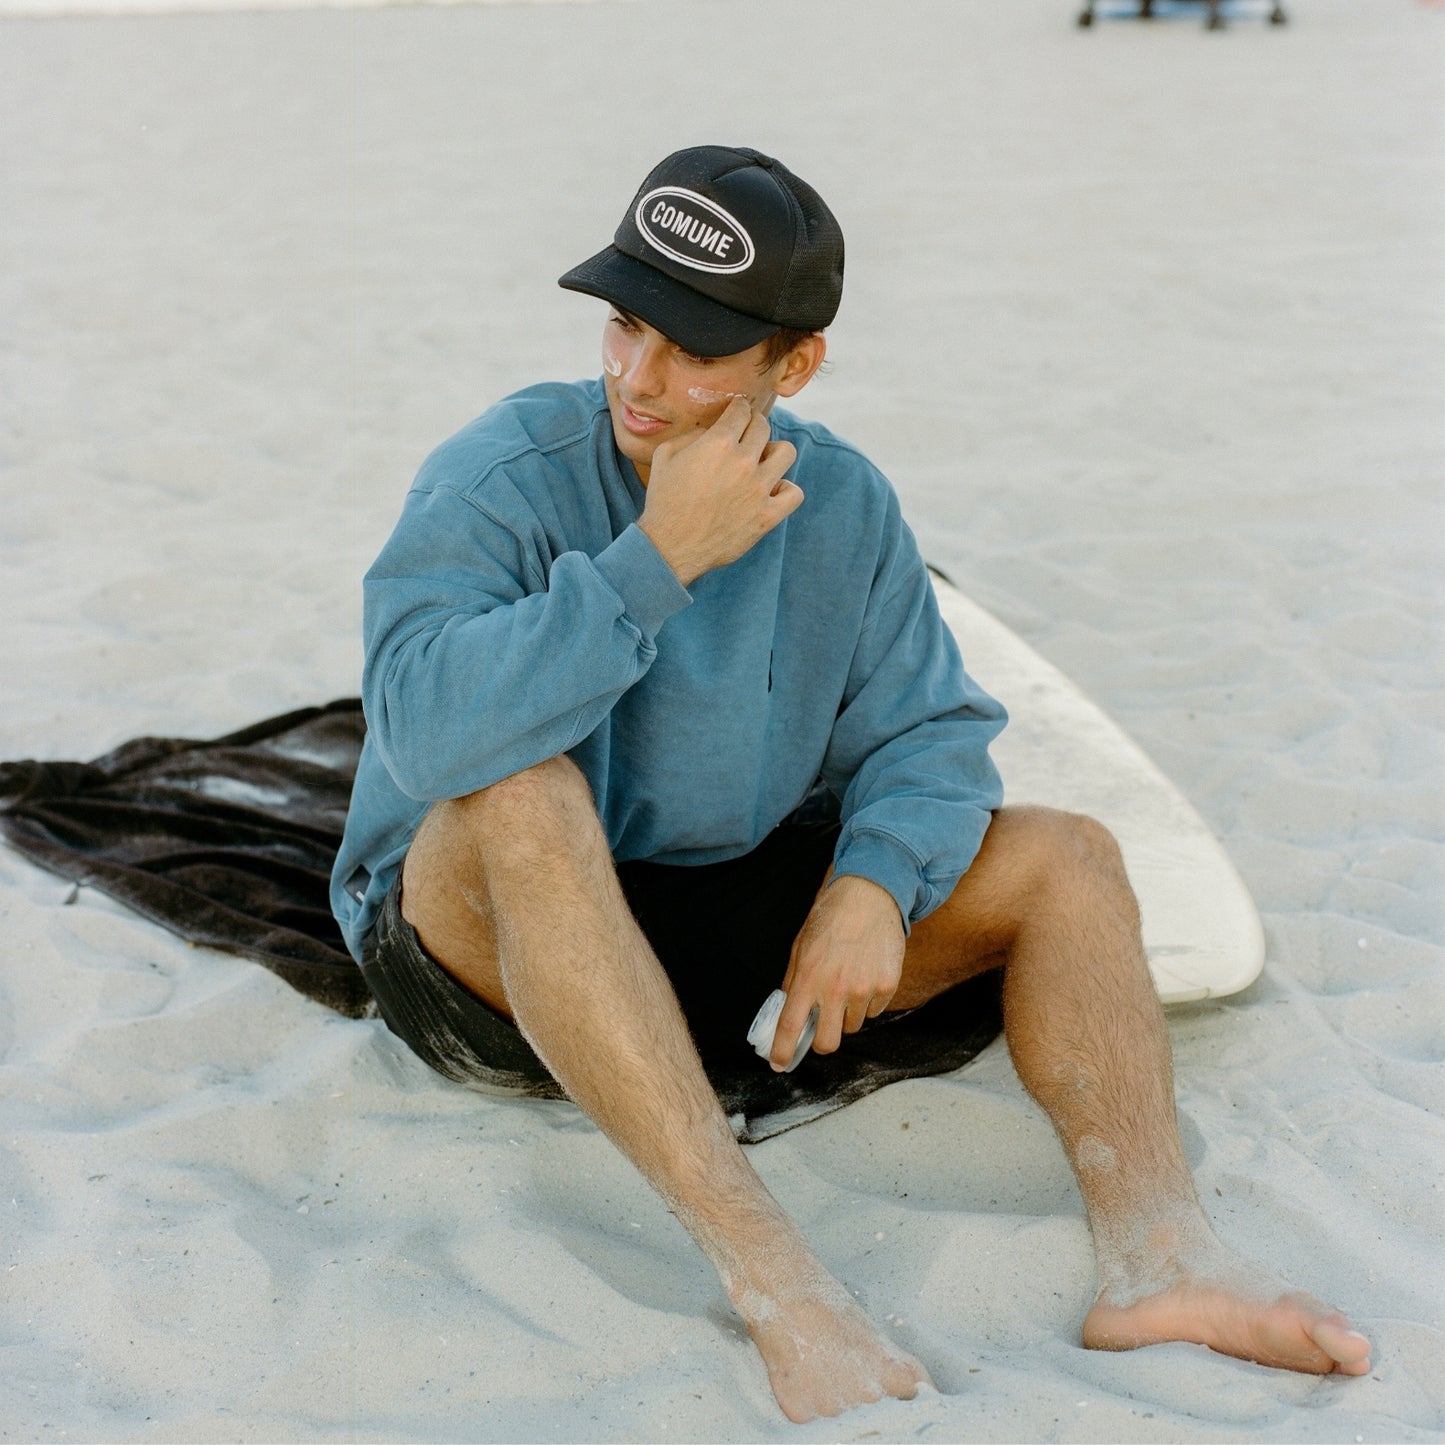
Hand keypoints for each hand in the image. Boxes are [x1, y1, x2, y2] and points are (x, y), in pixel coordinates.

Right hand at [637, 397, 802, 586]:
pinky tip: (770, 491)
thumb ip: (692, 434)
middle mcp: (742, 462)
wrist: (669, 547)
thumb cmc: (663, 501)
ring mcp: (758, 490)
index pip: (742, 410)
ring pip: (786, 452)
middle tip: (747, 436)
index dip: (739, 409)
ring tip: (762, 462)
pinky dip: (785, 489)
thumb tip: (713, 429)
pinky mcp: (767, 516)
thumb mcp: (664, 455)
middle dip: (754, 426)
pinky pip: (794, 492)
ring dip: (774, 453)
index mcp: (717, 443)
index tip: (737, 415)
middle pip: (763, 427)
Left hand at [771, 873, 904, 1069]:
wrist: (868, 897)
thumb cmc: (831, 919)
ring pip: (853, 1026)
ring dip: (847, 1014)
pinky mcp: (886, 986)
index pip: (790, 1025)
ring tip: (848, 983)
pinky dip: (868, 1001)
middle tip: (821, 1027)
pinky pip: (874, 1010)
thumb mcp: (801, 947)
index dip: (782, 1050)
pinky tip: (865, 975)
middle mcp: (835, 988)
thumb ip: (794, 981)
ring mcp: (863, 989)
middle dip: (822, 1041)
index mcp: (808, 978)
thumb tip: (787, 1010)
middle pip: (827, 1042)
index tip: (778, 1063)